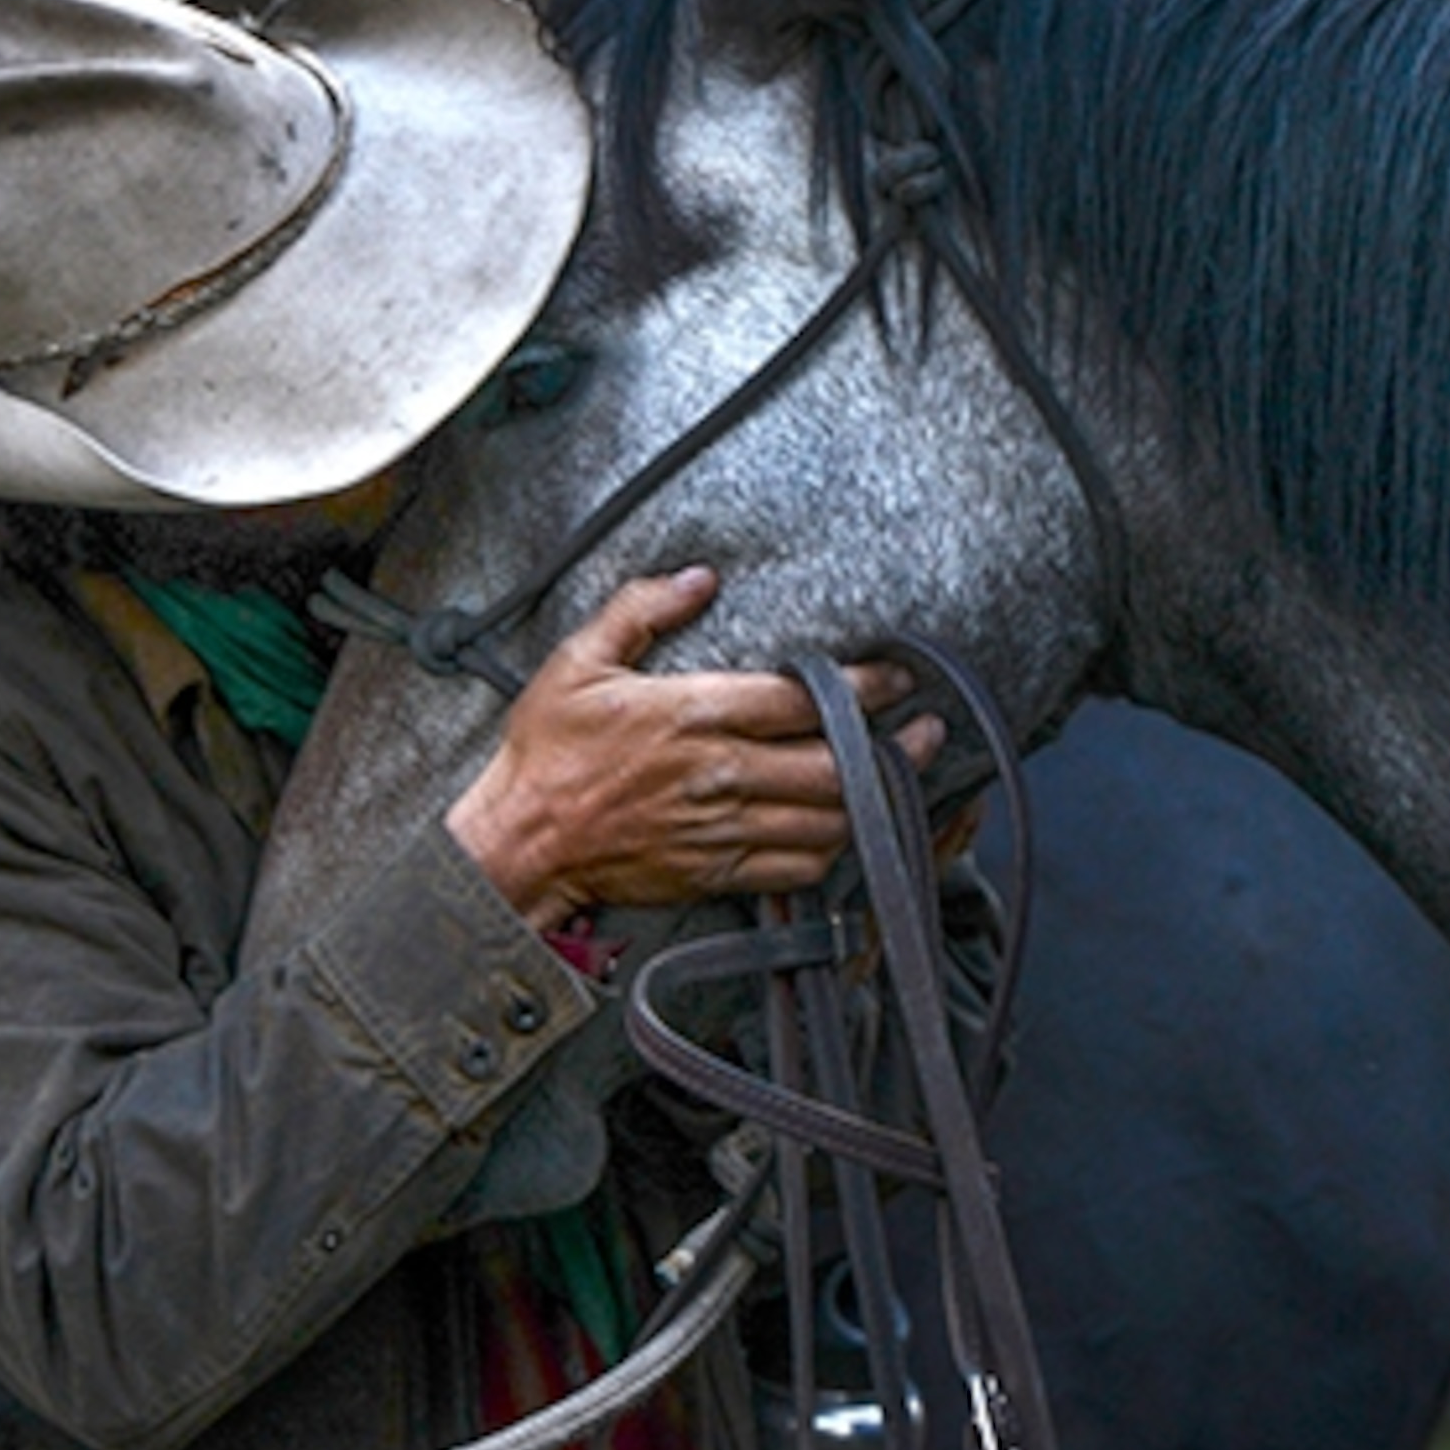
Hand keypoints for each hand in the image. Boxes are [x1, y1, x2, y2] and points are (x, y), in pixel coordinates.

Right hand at [445, 567, 943, 930]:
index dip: (862, 688)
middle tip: (930, 728)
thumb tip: (697, 577)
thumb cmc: (546, 754)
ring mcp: (721, 828)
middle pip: (833, 764)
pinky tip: (851, 829)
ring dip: (876, 800)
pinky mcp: (716, 871)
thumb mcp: (578, 663)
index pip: (801, 700)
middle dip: (895, 747)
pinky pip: (796, 867)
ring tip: (908, 776)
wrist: (519, 845)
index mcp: (691, 715)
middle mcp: (718, 774)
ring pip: (825, 820)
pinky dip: (834, 850)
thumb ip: (640, 610)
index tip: (897, 676)